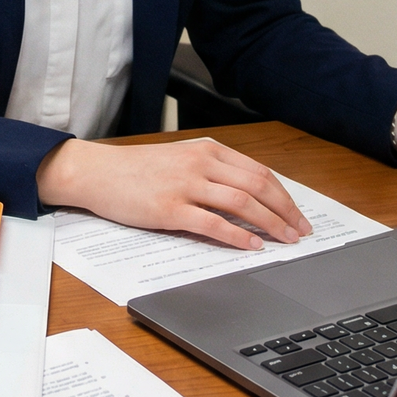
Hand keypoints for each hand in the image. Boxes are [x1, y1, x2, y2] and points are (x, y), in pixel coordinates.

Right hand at [35, 135, 312, 249]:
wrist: (96, 172)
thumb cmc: (135, 169)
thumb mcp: (178, 159)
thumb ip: (210, 171)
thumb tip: (247, 196)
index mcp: (205, 150)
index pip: (259, 172)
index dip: (284, 196)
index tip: (297, 215)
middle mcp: (200, 163)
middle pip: (258, 186)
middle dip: (285, 212)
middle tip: (301, 232)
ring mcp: (185, 185)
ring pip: (242, 203)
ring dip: (271, 224)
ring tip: (286, 241)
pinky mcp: (170, 209)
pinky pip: (213, 223)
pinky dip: (238, 236)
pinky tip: (252, 246)